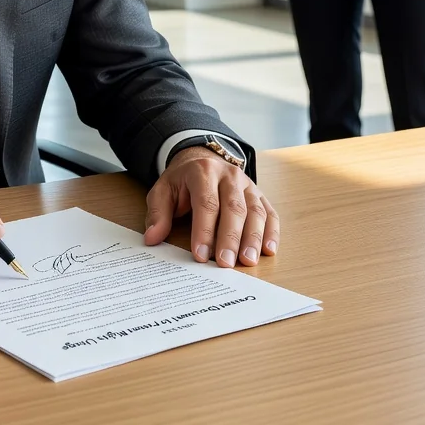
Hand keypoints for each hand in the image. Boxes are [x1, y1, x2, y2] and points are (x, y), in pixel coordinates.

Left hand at [144, 147, 278, 267]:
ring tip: (247, 261)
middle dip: (230, 238)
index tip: (200, 255)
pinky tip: (268, 251)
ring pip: (255, 211)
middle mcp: (229, 175)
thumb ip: (158, 213)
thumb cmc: (182, 181)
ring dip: (253, 238)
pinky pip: (270, 213)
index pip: (206, 202)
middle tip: (226, 264)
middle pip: (234, 208)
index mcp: (203, 171)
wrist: (201, 160)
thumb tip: (152, 238)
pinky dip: (272, 233)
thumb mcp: (163, 190)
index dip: (204, 230)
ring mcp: (248, 184)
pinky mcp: (259, 195)